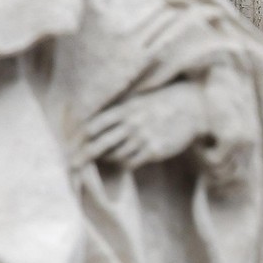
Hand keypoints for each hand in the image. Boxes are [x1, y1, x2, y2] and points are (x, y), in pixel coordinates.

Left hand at [76, 80, 206, 169]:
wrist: (192, 107)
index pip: (95, 125)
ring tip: (103, 159)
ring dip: (106, 158)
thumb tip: (96, 119)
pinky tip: (123, 160)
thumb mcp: (139, 98)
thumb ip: (119, 109)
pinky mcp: (155, 150)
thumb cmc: (162, 101)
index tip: (71, 144)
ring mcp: (143, 137)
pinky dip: (124, 163)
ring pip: (115, 155)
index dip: (80, 136)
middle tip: (71, 165)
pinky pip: (132, 162)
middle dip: (83, 155)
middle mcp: (132, 123)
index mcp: (126, 108)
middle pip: (99, 144)